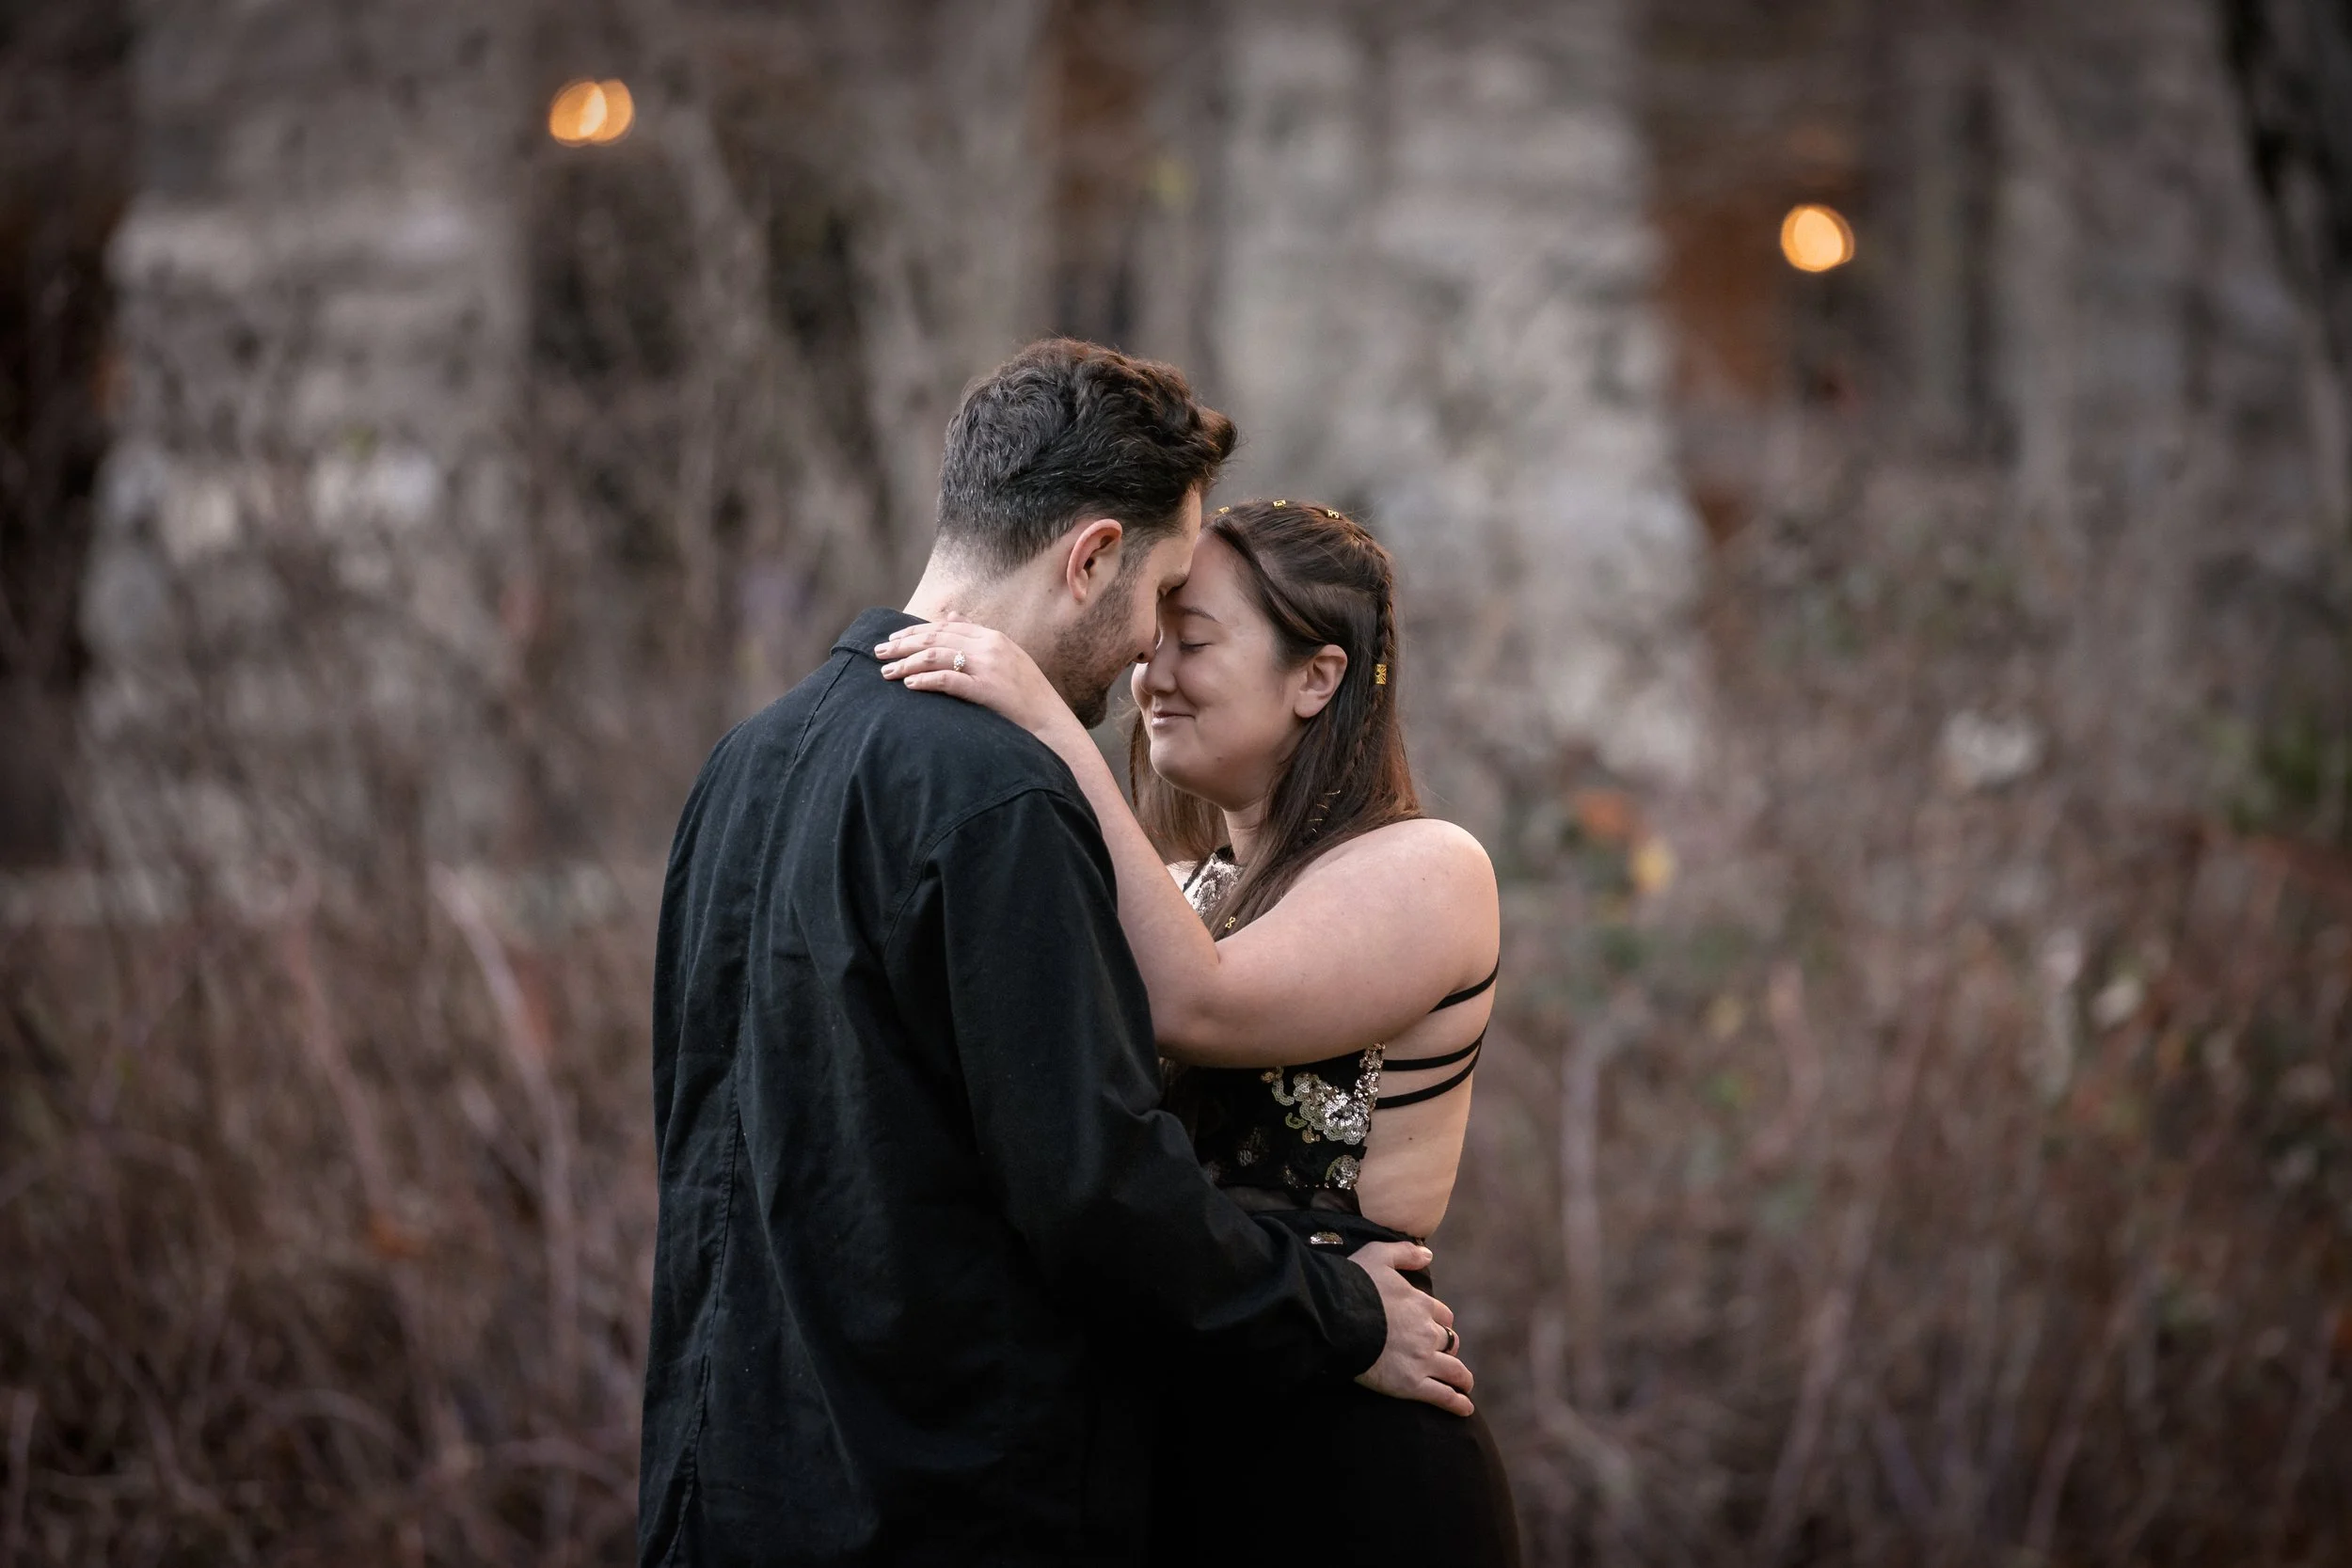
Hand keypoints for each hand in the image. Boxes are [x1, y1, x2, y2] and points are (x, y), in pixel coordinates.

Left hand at [876, 616, 1077, 741]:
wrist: (1052, 722)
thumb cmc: (1027, 696)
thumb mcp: (1006, 658)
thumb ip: (978, 637)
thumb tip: (952, 617)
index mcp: (993, 637)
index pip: (945, 626)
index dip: (915, 631)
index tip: (893, 639)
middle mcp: (990, 646)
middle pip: (936, 637)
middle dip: (903, 644)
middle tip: (879, 653)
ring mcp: (988, 667)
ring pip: (936, 656)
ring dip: (907, 663)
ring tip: (886, 673)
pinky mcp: (986, 689)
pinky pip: (948, 680)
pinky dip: (925, 680)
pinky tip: (909, 685)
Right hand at [1349, 1240, 1474, 1415]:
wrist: (1335, 1318)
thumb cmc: (1352, 1284)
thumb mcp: (1378, 1255)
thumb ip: (1405, 1252)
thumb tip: (1429, 1254)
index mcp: (1420, 1303)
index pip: (1442, 1315)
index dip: (1440, 1322)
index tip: (1435, 1328)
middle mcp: (1427, 1331)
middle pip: (1449, 1341)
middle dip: (1449, 1348)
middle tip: (1446, 1357)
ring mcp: (1422, 1359)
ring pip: (1454, 1370)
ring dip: (1462, 1378)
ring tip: (1464, 1385)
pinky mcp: (1411, 1384)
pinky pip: (1443, 1396)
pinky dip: (1457, 1403)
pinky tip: (1466, 1409)